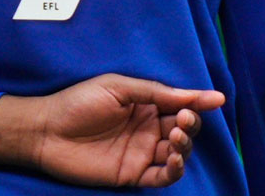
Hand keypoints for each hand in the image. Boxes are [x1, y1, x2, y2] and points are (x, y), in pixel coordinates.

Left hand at [0, 74, 224, 187]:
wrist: (46, 131)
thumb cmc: (81, 101)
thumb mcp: (121, 87)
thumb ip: (157, 94)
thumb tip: (195, 95)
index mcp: (150, 105)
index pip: (182, 104)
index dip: (201, 102)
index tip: (218, 100)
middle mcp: (150, 129)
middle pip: (185, 129)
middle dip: (191, 124)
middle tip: (182, 121)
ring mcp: (142, 153)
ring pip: (178, 153)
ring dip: (185, 146)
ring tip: (173, 138)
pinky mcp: (131, 175)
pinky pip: (161, 177)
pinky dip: (174, 171)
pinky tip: (174, 160)